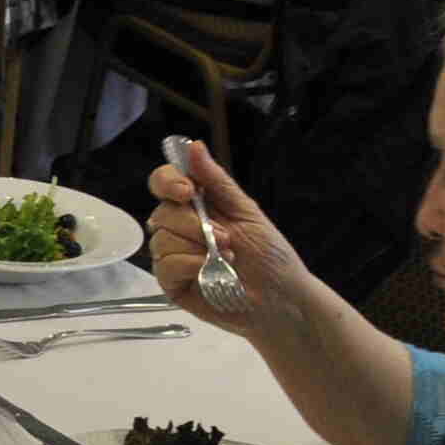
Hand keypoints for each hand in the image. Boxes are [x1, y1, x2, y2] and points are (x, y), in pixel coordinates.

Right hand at [144, 139, 310, 329]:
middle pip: (161, 212)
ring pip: (161, 238)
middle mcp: (180, 229)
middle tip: (226, 237)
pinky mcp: (171, 283)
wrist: (282, 299)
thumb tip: (193, 145)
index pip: (164, 183)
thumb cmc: (270, 255)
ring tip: (225, 257)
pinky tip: (209, 273)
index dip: (168, 182)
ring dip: (197, 246)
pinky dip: (189, 264)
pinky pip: (165, 264)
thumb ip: (217, 181)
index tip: (186, 191)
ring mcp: (173, 256)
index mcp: (197, 207)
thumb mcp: (247, 212)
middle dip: (194, 223)